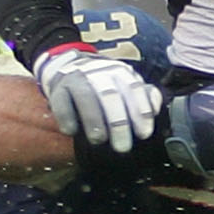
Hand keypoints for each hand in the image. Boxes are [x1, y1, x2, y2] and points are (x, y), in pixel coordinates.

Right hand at [33, 42, 164, 152]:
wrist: (68, 67)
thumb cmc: (102, 84)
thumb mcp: (124, 85)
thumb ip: (143, 95)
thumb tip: (155, 107)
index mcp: (119, 72)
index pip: (133, 89)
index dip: (140, 111)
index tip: (144, 133)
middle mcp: (99, 72)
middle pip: (111, 96)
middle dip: (118, 123)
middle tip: (123, 147)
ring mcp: (77, 79)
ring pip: (86, 97)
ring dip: (93, 119)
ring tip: (99, 140)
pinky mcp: (58, 89)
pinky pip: (61, 102)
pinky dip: (67, 117)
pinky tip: (72, 132)